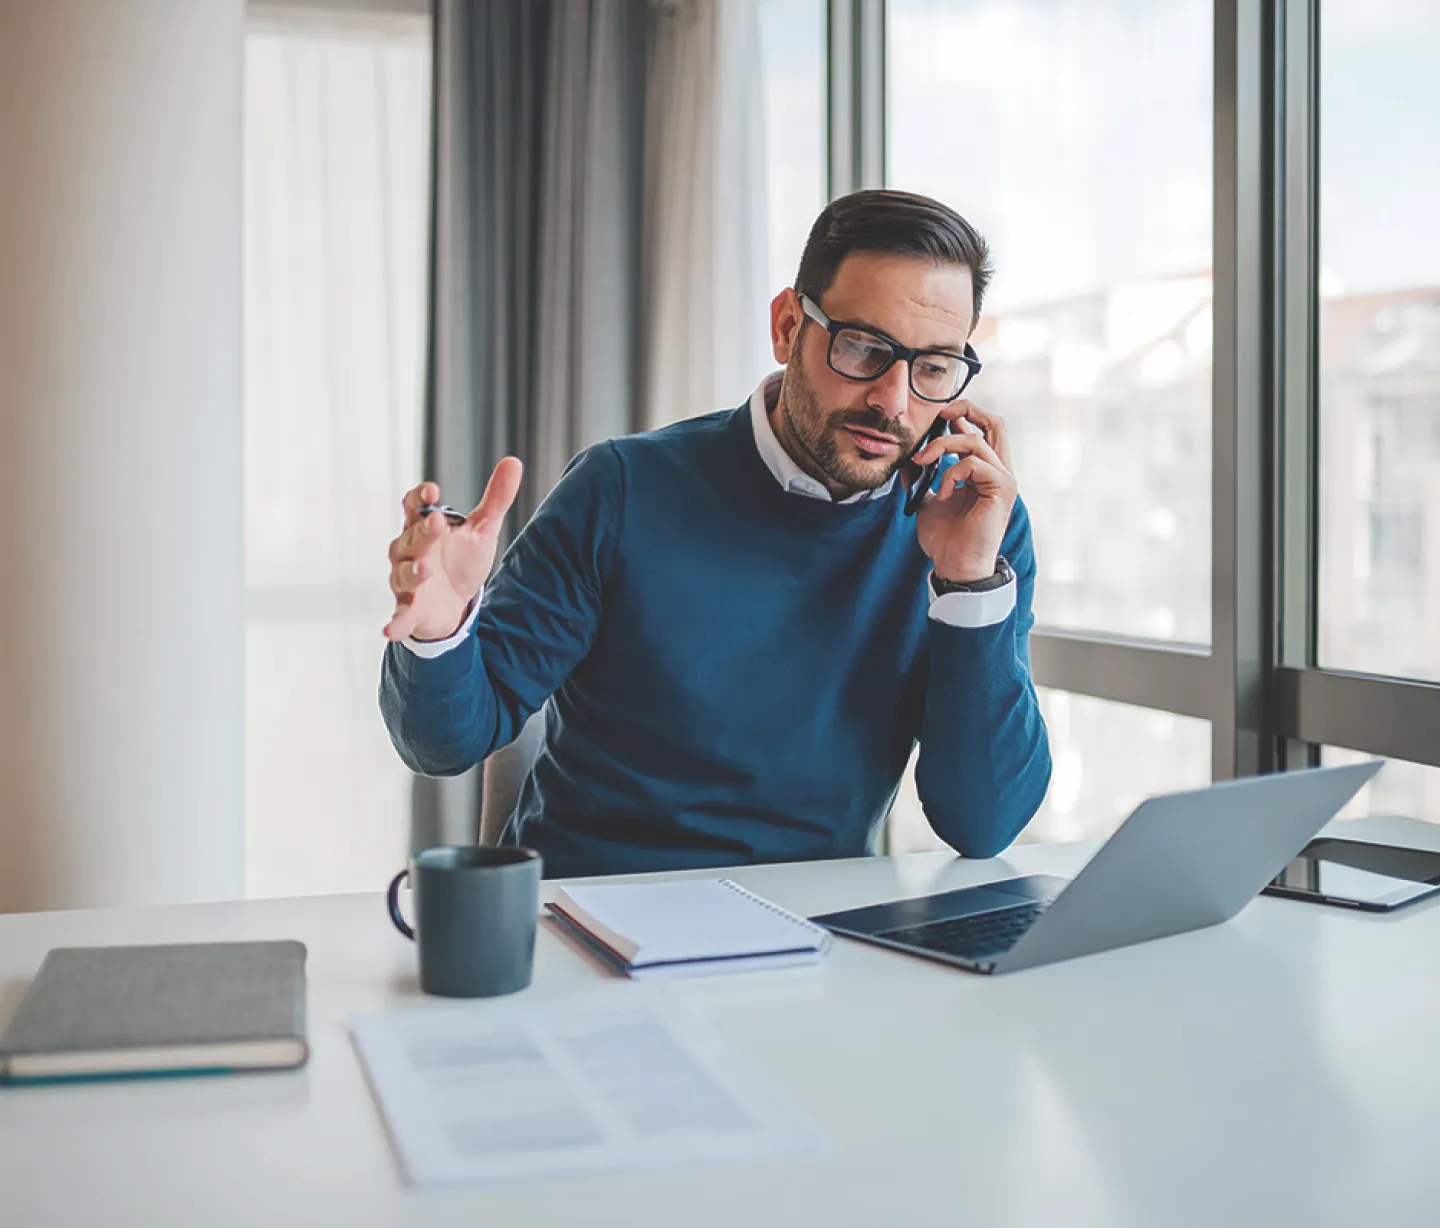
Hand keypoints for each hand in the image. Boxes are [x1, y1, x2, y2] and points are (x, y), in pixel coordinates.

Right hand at [382, 457, 523, 641]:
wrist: (456, 604)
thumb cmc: (461, 561)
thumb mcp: (482, 530)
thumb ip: (496, 498)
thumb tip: (514, 461)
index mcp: (424, 528)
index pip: (414, 506)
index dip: (420, 497)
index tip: (432, 490)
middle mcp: (409, 552)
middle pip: (411, 538)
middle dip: (423, 532)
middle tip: (436, 523)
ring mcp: (407, 582)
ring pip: (402, 574)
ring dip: (412, 572)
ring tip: (425, 569)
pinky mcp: (409, 610)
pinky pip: (398, 616)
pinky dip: (394, 622)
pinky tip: (389, 629)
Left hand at [913, 402, 1017, 582]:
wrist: (954, 565)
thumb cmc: (946, 538)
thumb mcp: (926, 501)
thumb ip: (921, 479)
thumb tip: (906, 460)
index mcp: (984, 470)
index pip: (982, 429)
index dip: (963, 412)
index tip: (936, 414)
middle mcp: (998, 470)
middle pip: (995, 422)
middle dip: (967, 408)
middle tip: (939, 413)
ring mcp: (1002, 480)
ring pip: (975, 441)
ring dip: (942, 446)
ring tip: (922, 461)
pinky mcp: (1001, 490)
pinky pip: (974, 464)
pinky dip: (951, 473)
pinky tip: (942, 492)